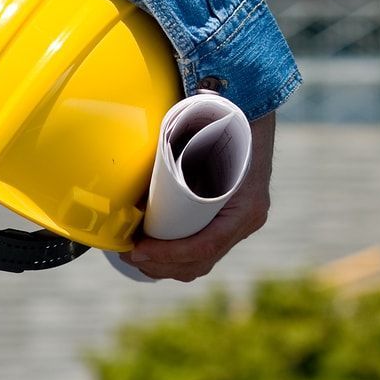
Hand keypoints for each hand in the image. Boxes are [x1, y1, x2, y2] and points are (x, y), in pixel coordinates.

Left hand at [118, 110, 275, 281]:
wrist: (250, 114)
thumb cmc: (222, 124)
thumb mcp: (202, 139)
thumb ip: (177, 155)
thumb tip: (135, 183)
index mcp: (246, 205)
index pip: (207, 245)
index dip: (170, 254)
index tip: (139, 249)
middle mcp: (248, 220)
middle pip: (202, 261)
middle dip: (161, 265)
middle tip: (129, 253)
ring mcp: (243, 224)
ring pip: (203, 261)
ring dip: (167, 265)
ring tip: (136, 255)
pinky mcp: (232, 222)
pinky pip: (206, 250)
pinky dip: (179, 257)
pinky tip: (155, 253)